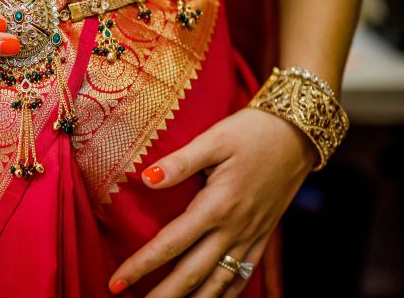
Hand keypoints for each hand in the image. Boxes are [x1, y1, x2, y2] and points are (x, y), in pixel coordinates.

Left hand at [109, 108, 315, 296]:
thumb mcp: (214, 139)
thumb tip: (147, 179)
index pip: (171, 243)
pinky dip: (226, 296)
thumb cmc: (251, 133)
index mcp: (217, 205)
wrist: (298, 133)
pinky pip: (243, 277)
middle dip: (163, 295)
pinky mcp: (262, 237)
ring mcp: (250, 236)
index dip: (141, 265)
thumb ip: (180, 162)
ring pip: (219, 283)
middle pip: (192, 274)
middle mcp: (234, 228)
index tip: (116, 281)